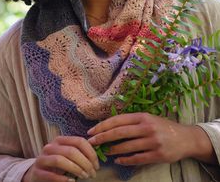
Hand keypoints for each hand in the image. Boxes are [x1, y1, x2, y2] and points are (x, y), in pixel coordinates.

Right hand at [22, 136, 98, 181]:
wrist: (36, 174)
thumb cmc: (57, 165)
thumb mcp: (67, 156)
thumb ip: (79, 153)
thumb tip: (97, 156)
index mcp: (60, 140)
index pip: (79, 141)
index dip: (90, 153)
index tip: (97, 165)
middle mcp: (50, 146)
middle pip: (71, 151)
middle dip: (85, 163)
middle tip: (92, 173)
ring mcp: (42, 158)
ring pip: (60, 160)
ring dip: (75, 169)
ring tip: (84, 176)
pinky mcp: (36, 172)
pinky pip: (51, 174)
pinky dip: (63, 179)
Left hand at [87, 112, 215, 165]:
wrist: (186, 138)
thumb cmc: (163, 127)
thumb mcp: (149, 119)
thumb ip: (132, 122)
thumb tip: (110, 127)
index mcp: (143, 116)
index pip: (118, 120)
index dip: (103, 126)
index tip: (92, 131)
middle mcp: (147, 127)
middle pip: (119, 132)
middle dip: (103, 137)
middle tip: (92, 142)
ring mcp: (152, 142)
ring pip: (127, 146)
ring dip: (113, 150)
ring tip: (105, 151)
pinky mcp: (157, 155)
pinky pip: (137, 158)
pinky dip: (125, 160)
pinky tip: (118, 160)